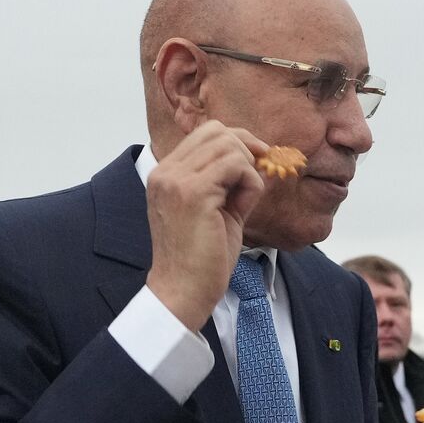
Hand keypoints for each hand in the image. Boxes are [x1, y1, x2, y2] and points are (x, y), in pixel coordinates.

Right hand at [145, 121, 269, 330]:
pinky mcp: (194, 193)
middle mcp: (165, 172)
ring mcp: (176, 180)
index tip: (256, 162)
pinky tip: (244, 207)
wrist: (184, 290)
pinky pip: (237, 166)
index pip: (205, 133)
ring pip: (229, 145)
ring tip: (243, 202)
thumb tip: (257, 159)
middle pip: (217, 131)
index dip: (237, 142)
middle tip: (255, 180)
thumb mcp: (214, 210)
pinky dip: (250, 183)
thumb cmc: (202, 257)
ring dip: (248, 170)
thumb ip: (228, 182)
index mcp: (165, 174)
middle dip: (246, 150)